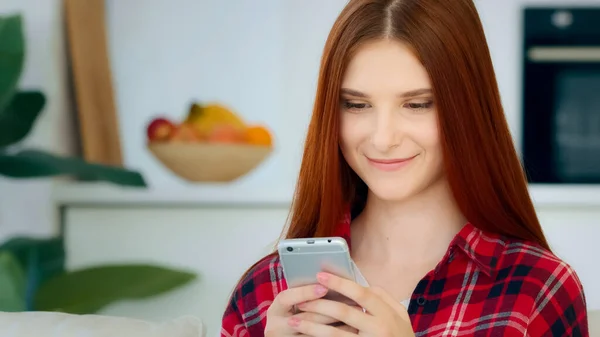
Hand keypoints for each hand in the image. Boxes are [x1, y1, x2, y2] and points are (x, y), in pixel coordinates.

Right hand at [265, 283, 357, 335]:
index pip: (286, 298)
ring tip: (356, 311)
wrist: (284, 336)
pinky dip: (338, 333)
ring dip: (339, 321)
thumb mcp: (291, 305)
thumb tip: (328, 279)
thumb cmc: (292, 315)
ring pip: (316, 332)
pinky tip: (351, 326)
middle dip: (330, 307)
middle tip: (351, 298)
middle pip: (305, 317)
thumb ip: (303, 294)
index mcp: (275, 311)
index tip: (324, 287)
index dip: (304, 292)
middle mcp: (277, 328)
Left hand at [286, 272, 414, 335]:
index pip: (360, 294)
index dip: (339, 283)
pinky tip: (304, 336)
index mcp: (388, 314)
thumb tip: (361, 285)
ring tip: (294, 320)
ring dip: (311, 326)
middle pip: (343, 313)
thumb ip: (383, 298)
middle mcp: (379, 329)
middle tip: (300, 299)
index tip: (319, 275)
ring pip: (334, 334)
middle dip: (319, 304)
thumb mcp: (401, 317)